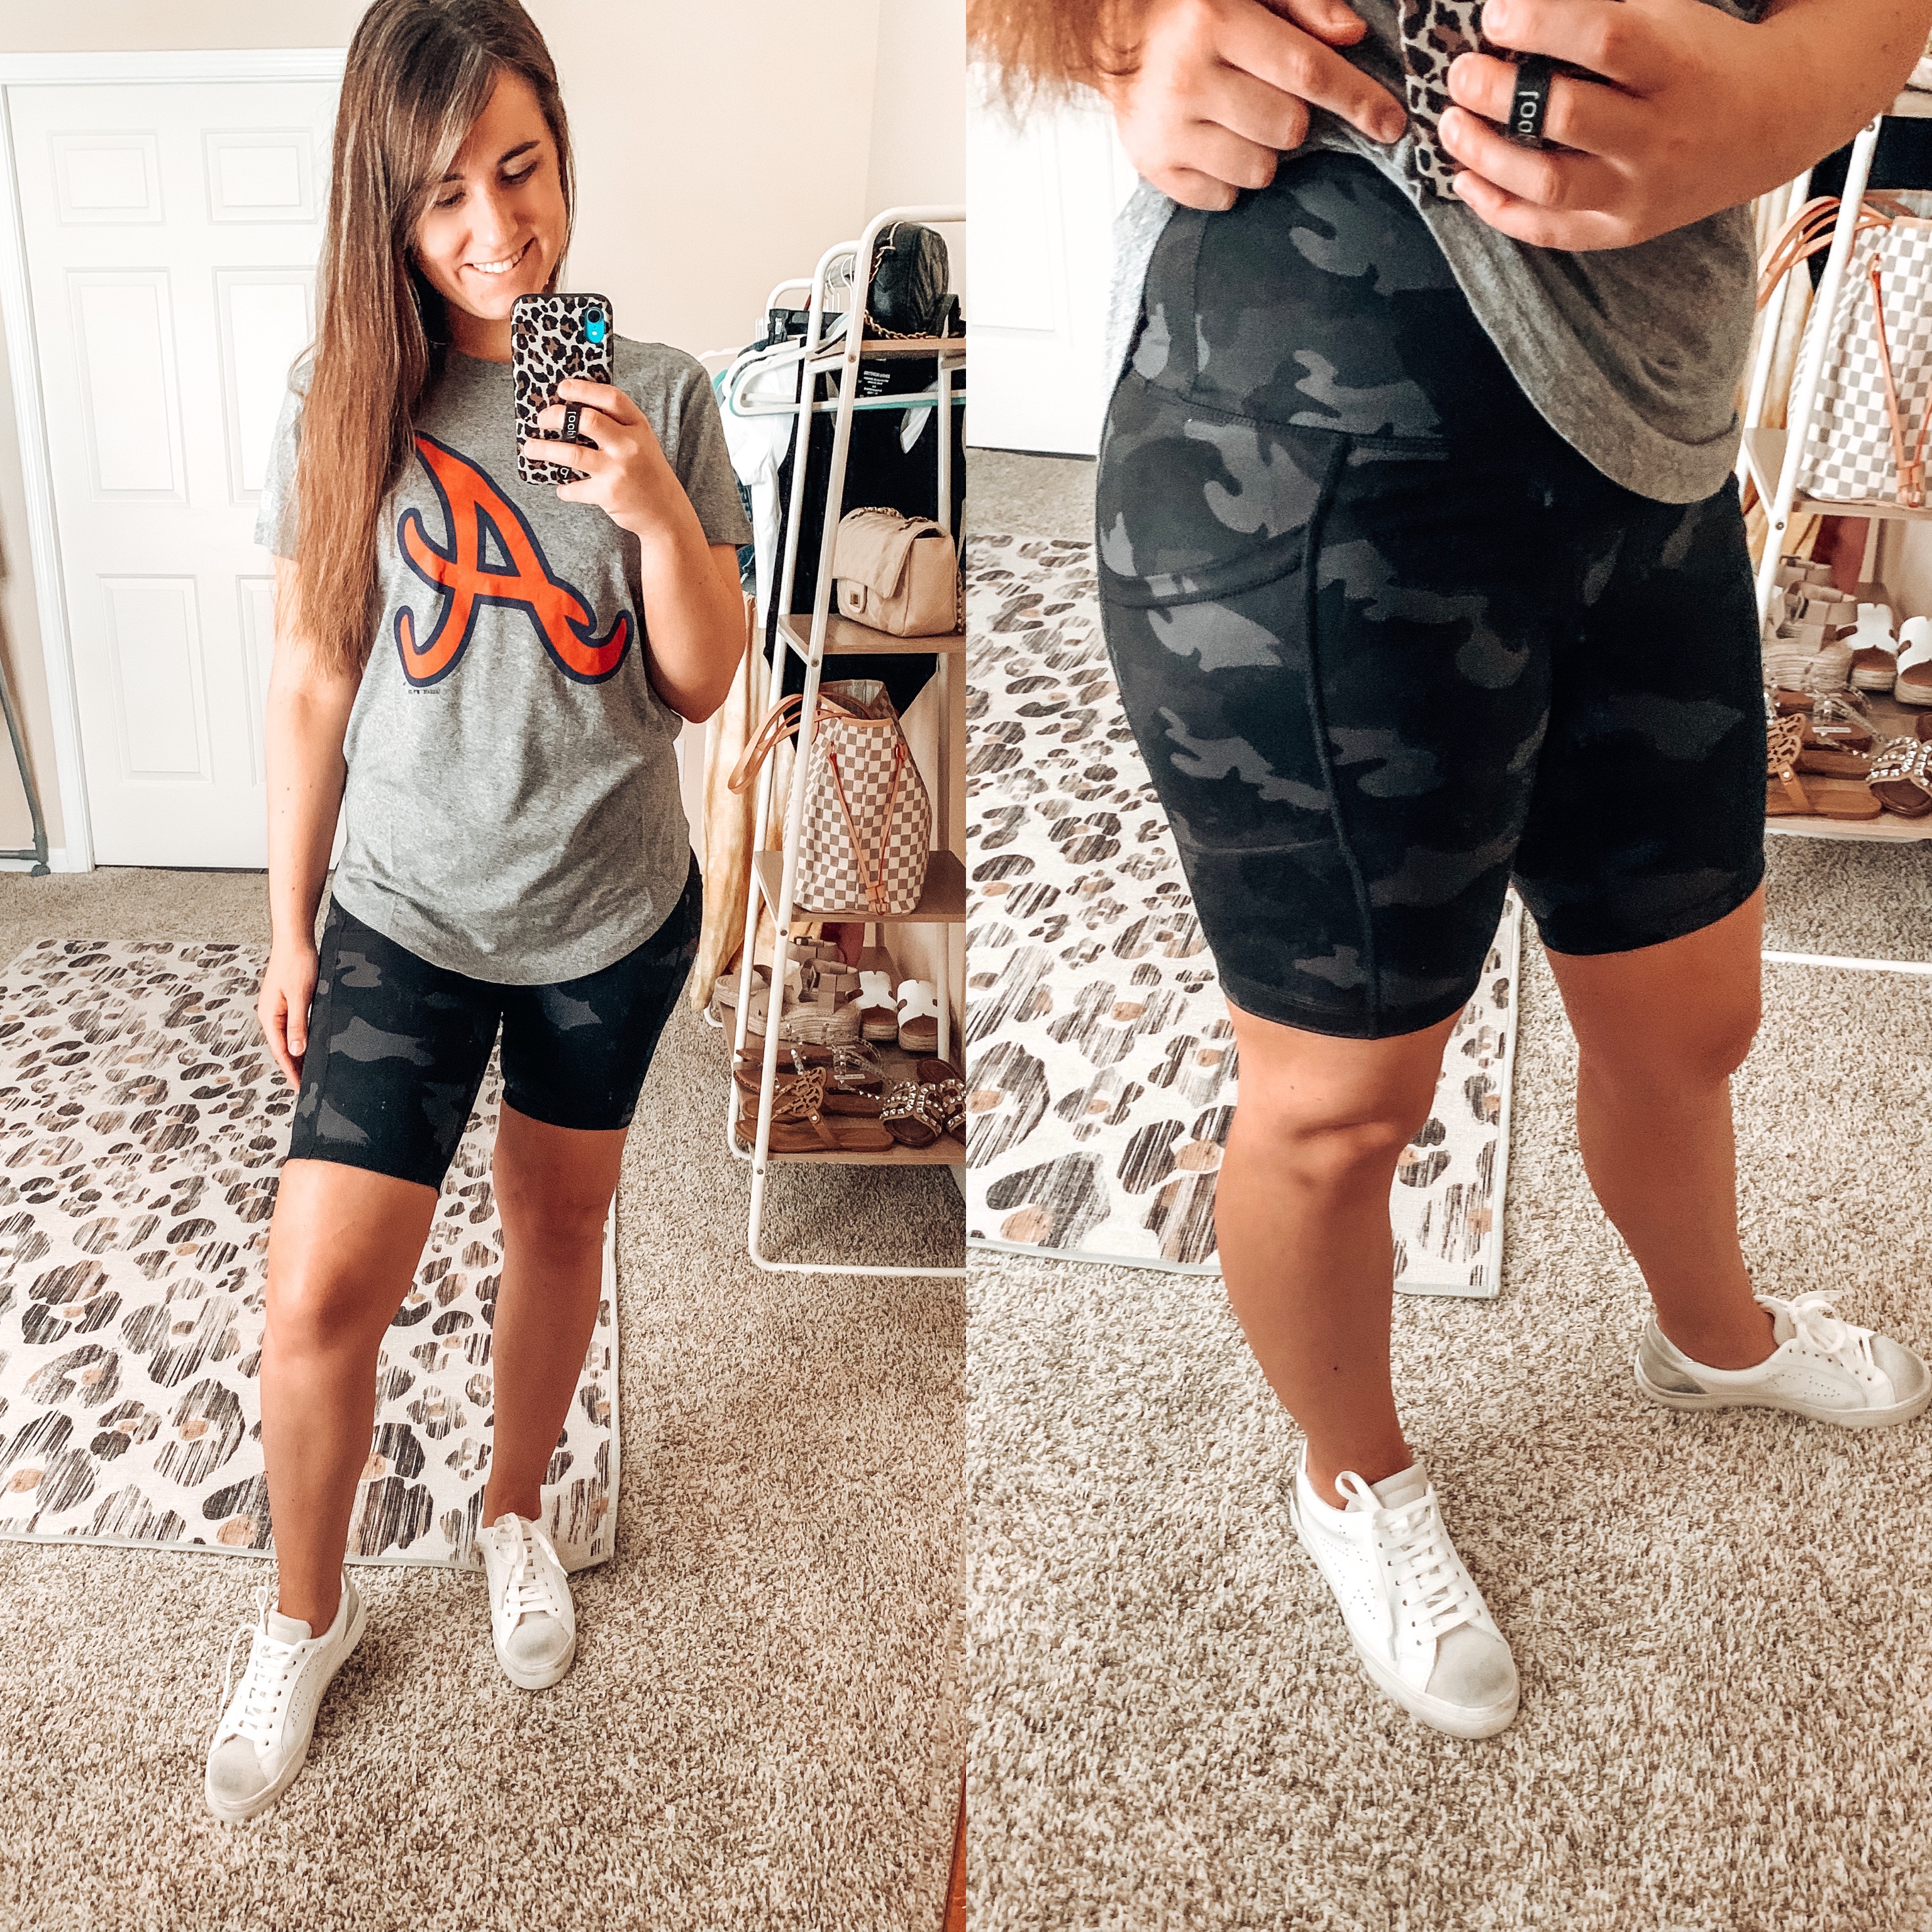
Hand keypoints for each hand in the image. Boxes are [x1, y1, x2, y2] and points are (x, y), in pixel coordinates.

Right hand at [257, 941, 317, 1091]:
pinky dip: (301, 1040)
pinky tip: (309, 1047)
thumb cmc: (297, 964)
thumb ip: (298, 1024)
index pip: (281, 1051)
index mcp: (270, 1016)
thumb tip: (296, 1052)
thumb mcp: (300, 996)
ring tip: (309, 1073)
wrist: (295, 940)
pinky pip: (293, 1027)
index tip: (299, 1089)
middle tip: (307, 1087)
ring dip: (298, 1055)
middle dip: (294, 1067)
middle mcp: (271, 1015)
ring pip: (288, 1039)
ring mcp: (278, 1009)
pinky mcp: (288, 1002)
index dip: (291, 1071)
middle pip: (283, 1048)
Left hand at [520, 378, 688, 539]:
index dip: (583, 389)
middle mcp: (630, 446)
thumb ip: (618, 425)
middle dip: (556, 416)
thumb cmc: (648, 473)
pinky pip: (575, 488)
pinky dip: (564, 489)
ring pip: (572, 453)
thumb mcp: (642, 442)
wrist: (667, 513)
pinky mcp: (609, 494)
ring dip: (545, 449)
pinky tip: (562, 488)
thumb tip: (574, 411)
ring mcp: (619, 470)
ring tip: (530, 448)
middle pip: (587, 420)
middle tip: (542, 419)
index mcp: (638, 427)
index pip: (611, 398)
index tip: (562, 388)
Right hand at [1103, 0, 1406, 210]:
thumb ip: (1307, 2)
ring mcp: (1167, 130)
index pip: (1307, 71)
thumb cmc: (1192, 11)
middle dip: (1294, 118)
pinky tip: (1215, 143)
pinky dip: (1230, 177)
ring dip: (1263, 150)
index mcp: (1216, 21)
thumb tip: (1351, 34)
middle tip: (1267, 97)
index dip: (1357, 99)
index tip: (1389, 123)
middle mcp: (1188, 78)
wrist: (1113, 37)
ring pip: (1258, 169)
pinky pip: (1222, 196)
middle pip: (1287, 128)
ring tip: (1238, 120)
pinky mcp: (1153, 167)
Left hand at [1441, 0, 1904, 249]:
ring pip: (1549, 181)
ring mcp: (1640, 190)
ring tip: (1450, 123)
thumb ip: (1603, 14)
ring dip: (1486, 155)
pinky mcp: (1621, 228)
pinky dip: (1497, 208)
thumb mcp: (1668, 16)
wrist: (1772, 121)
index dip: (1540, 24)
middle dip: (1499, 93)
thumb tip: (1518, 8)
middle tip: (1461, 72)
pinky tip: (1465, 179)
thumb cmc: (1701, 57)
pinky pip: (1548, 229)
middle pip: (1567, 115)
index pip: (1603, 39)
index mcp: (1677, 64)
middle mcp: (1659, 134)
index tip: (1495, 14)